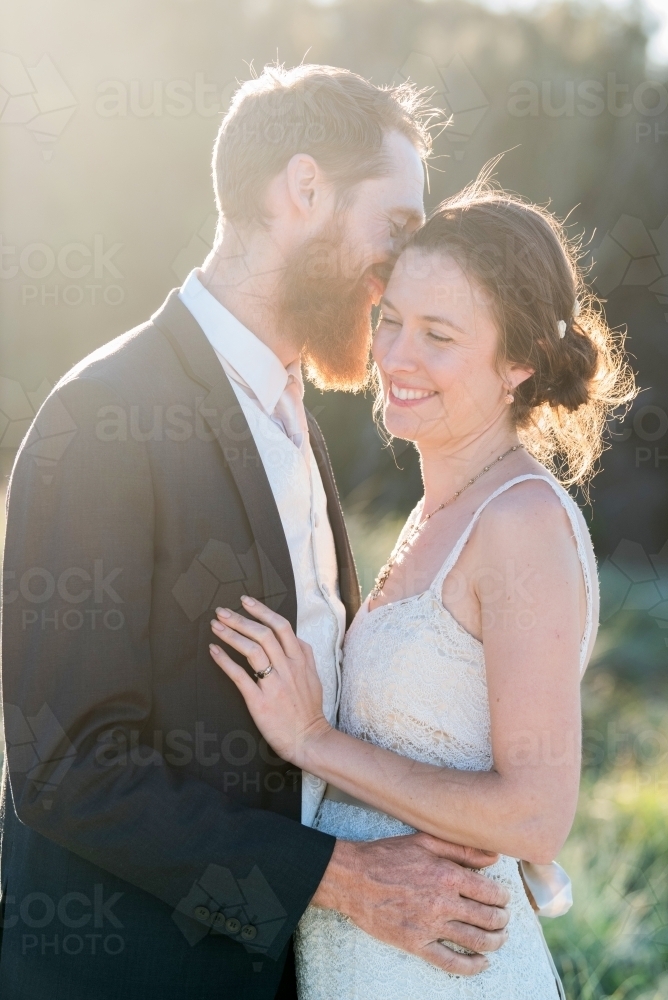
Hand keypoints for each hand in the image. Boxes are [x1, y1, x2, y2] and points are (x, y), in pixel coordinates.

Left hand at [209, 596, 329, 764]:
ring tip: (216, 626)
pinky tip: (214, 651)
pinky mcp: (260, 701)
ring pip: (252, 650)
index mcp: (301, 660)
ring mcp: (274, 684)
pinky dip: (225, 661)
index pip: (281, 626)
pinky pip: (240, 675)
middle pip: (263, 634)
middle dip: (241, 619)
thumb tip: (294, 638)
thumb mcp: (314, 677)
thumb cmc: (309, 710)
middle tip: (222, 611)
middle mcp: (289, 668)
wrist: (308, 739)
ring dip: (231, 635)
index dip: (262, 611)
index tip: (246, 601)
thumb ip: (304, 656)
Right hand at [313, 833, 510, 975]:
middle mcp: (443, 902)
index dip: (503, 897)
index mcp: (448, 875)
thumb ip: (462, 849)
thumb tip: (494, 856)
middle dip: (502, 920)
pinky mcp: (415, 944)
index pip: (490, 892)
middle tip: (504, 919)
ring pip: (475, 941)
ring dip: (495, 942)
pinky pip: (450, 962)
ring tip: (500, 939)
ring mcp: (430, 926)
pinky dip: (472, 966)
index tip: (504, 898)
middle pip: (488, 919)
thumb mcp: (424, 841)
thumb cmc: (387, 856)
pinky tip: (482, 963)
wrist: (352, 878)